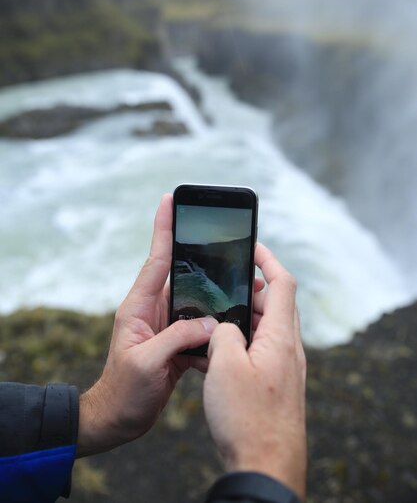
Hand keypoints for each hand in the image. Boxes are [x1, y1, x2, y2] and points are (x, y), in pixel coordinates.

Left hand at [77, 194, 217, 455]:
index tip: (169, 199)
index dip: (164, 227)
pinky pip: (201, 325)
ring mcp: (166, 324)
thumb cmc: (123, 391)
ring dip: (217, 293)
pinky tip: (236, 323)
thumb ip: (177, 338)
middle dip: (204, 256)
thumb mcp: (147, 363)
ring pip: (197, 300)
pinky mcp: (177, 341)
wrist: (118, 419)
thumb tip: (211, 324)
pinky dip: (217, 324)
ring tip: (244, 284)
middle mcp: (153, 309)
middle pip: (182, 273)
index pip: (157, 258)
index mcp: (139, 306)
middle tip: (229, 241)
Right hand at [203, 243, 306, 500]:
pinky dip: (246, 344)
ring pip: (268, 330)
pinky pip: (264, 352)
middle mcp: (290, 350)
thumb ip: (225, 333)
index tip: (252, 246)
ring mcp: (286, 369)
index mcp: (281, 337)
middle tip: (222, 292)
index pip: (284, 283)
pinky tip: (221, 356)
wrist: (265, 468)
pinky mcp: (278, 385)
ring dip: (246, 321)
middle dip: (250, 293)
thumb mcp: (225, 366)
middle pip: (276, 306)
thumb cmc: (247, 418)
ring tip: (216, 324)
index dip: (269, 260)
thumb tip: (227, 326)